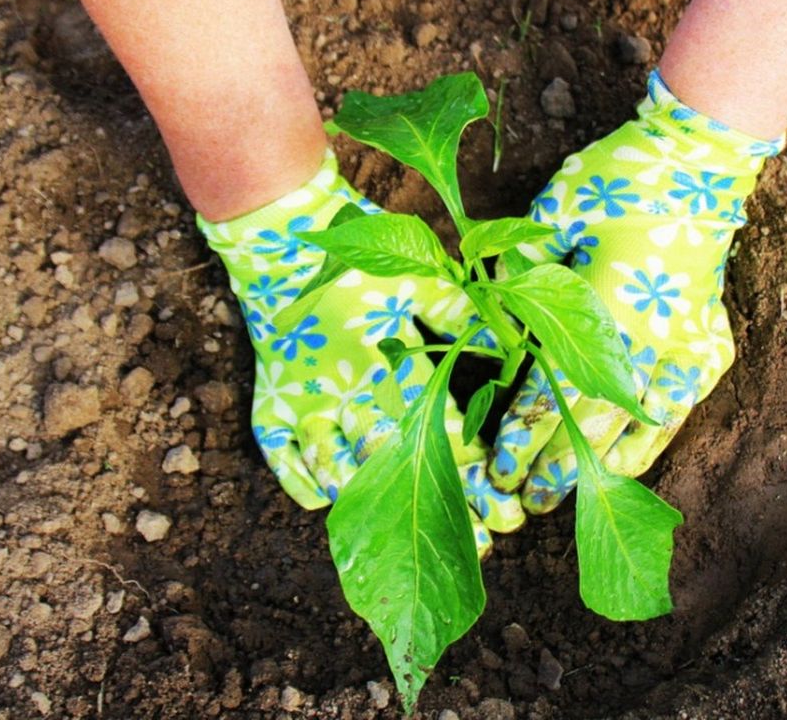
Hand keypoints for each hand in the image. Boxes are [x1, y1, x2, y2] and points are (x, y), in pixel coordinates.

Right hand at [198, 151, 523, 552]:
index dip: (475, 471)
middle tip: (483, 547)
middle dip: (444, 507)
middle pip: (400, 464)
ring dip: (378, 508)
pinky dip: (306, 484)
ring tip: (413, 539)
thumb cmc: (358, 258)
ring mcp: (304, 403)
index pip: (439, 429)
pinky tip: (332, 502)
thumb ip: (463, 314)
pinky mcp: (271, 404)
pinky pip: (284, 459)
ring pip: (342, 470)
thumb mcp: (419, 279)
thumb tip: (515, 345)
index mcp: (385, 361)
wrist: (280, 240)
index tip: (507, 505)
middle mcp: (345, 390)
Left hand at [489, 70, 782, 512]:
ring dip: (599, 467)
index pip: (555, 390)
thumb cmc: (621, 179)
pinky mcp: (708, 347)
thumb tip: (489, 310)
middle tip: (518, 498)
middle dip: (553, 466)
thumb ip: (522, 266)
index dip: (524, 433)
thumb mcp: (558, 211)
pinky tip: (624, 465)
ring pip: (638, 427)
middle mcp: (650, 340)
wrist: (700, 162)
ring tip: (567, 499)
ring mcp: (687, 348)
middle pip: (593, 422)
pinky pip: (677, 410)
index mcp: (606, 308)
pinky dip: (649, 442)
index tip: (496, 463)